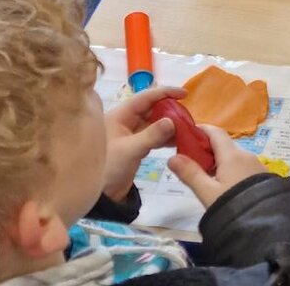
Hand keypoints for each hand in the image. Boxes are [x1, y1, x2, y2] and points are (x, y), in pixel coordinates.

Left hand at [103, 86, 185, 201]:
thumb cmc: (109, 168)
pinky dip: (166, 137)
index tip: (184, 94)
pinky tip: (179, 141)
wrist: (101, 196)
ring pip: (155, 123)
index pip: (145, 97)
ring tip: (187, 128)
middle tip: (188, 115)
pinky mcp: (136, 146)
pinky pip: (154, 136)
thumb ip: (152, 135)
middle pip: (152, 109)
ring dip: (170, 125)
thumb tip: (173, 121)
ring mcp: (131, 134)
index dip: (165, 93)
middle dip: (170, 110)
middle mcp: (125, 121)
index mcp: (119, 115)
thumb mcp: (130, 150)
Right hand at [168, 126, 267, 207]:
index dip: (200, 130)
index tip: (186, 135)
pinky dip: (230, 169)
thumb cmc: (232, 206)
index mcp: (232, 155)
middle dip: (206, 149)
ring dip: (218, 161)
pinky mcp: (262, 177)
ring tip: (203, 176)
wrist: (263, 225)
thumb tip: (172, 157)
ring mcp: (257, 166)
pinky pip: (242, 167)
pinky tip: (222, 185)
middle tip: (189, 161)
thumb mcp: (207, 192)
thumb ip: (190, 174)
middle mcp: (246, 155)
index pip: (215, 132)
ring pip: (233, 157)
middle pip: (224, 145)